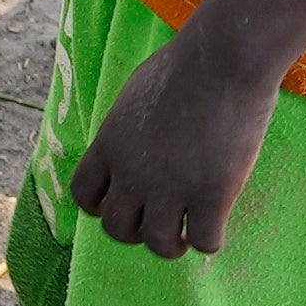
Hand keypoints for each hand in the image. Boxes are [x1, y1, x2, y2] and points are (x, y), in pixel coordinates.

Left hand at [66, 26, 280, 258]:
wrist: (222, 59)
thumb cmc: (184, 66)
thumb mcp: (135, 94)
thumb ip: (128, 128)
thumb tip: (134, 140)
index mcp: (109, 146)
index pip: (84, 196)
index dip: (102, 207)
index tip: (126, 201)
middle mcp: (132, 172)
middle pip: (116, 228)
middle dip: (135, 231)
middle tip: (159, 221)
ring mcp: (171, 186)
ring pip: (158, 245)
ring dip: (171, 246)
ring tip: (185, 236)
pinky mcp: (212, 194)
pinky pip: (204, 242)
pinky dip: (208, 242)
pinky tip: (216, 225)